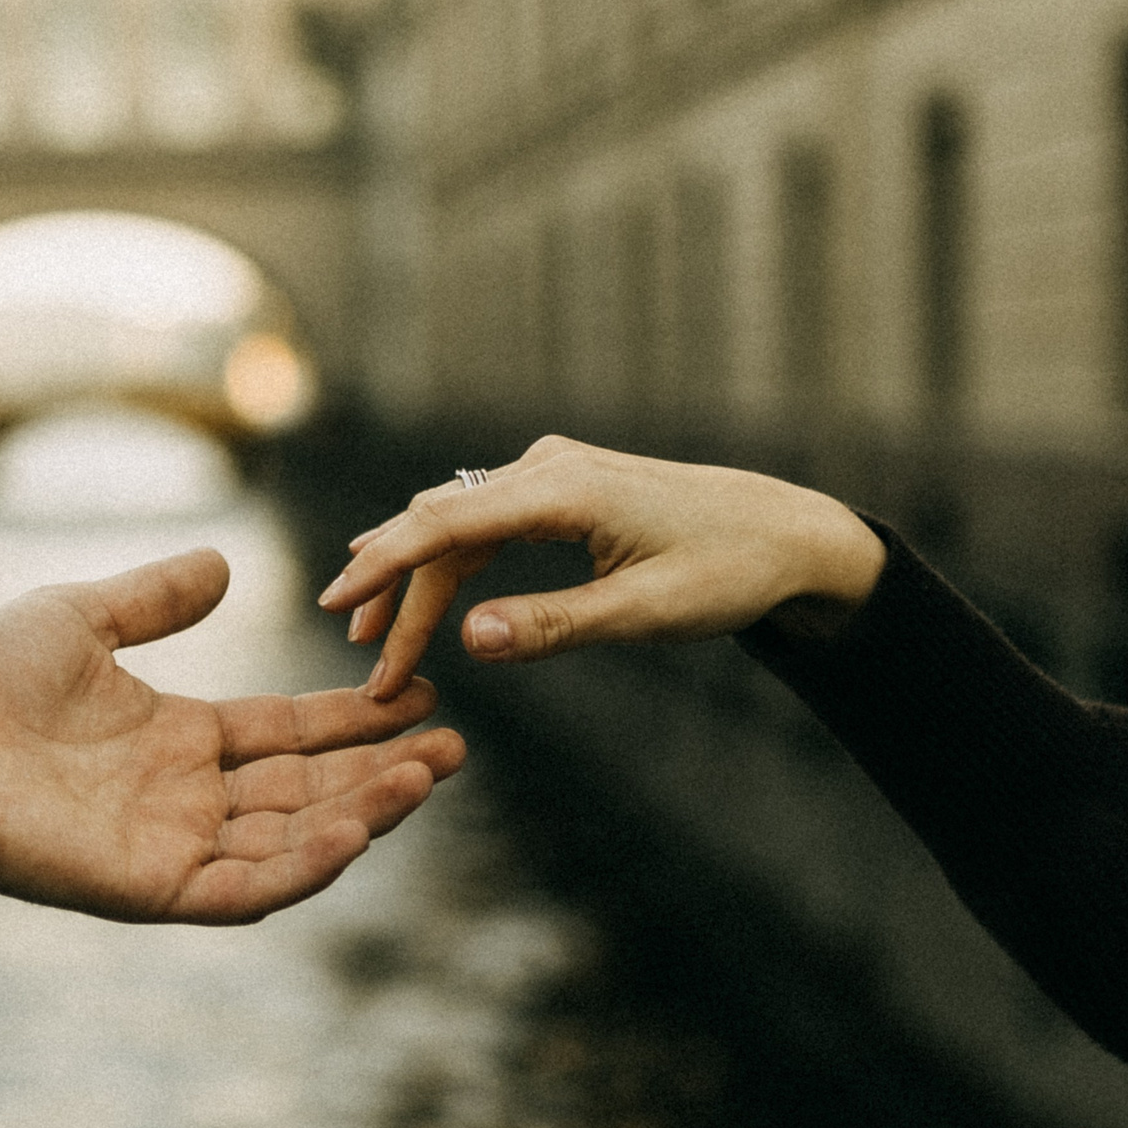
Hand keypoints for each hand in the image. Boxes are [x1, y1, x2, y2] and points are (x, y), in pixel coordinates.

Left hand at [0, 548, 464, 923]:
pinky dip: (302, 866)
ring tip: (427, 775)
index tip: (420, 690)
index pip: (290, 734)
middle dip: (383, 771)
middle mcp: (186, 798)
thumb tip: (221, 563)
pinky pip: (241, 888)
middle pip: (310, 790)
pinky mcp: (148, 886)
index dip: (355, 719)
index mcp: (179, 740)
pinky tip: (355, 829)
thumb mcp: (82, 616)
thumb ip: (154, 598)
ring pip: (293, 841)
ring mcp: (172, 846)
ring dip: (364, 814)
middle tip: (454, 745)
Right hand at [316, 437, 886, 700]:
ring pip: (457, 522)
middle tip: (363, 660)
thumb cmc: (729, 570)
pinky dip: (448, 560)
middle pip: (440, 525)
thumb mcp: (646, 613)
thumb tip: (468, 639)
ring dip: (415, 578)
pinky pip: (484, 520)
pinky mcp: (562, 488)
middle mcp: (547, 467)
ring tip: (374, 636)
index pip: (444, 524)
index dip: (383, 567)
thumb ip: (554, 625)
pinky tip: (416, 585)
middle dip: (394, 591)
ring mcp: (553, 473)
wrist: (790, 534)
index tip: (336, 608)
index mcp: (563, 489)